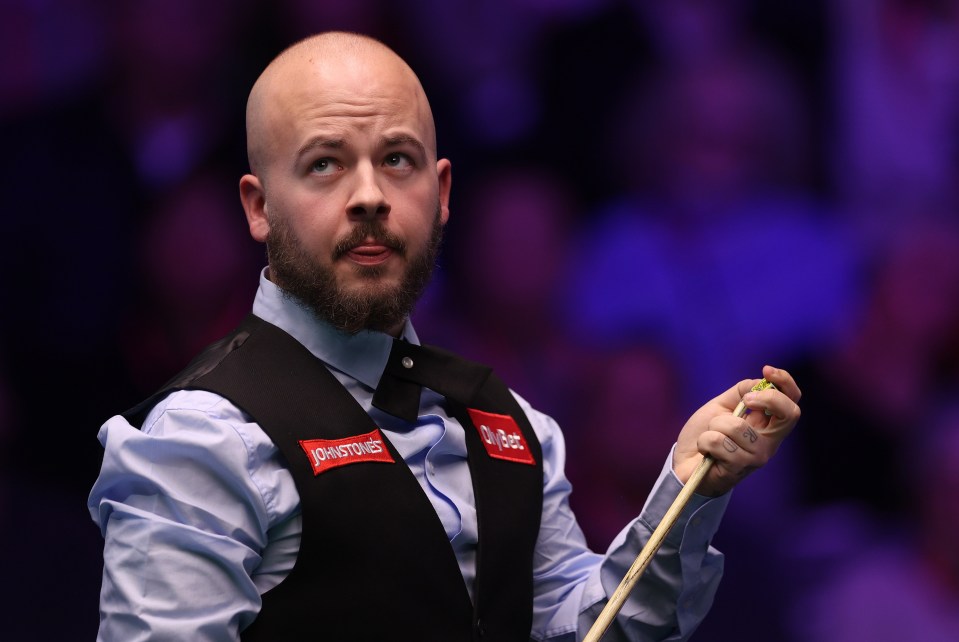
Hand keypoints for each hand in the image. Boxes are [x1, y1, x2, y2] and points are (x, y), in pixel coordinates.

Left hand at [673, 365, 800, 496]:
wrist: (684, 464)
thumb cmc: (706, 434)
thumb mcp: (722, 407)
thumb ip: (741, 392)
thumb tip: (760, 381)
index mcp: (767, 426)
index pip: (792, 405)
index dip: (785, 383)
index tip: (767, 370)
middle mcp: (768, 443)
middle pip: (789, 414)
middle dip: (766, 398)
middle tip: (743, 402)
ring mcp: (756, 457)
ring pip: (737, 426)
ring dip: (714, 425)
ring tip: (710, 435)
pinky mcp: (738, 468)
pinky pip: (718, 441)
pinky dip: (705, 440)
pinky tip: (706, 451)